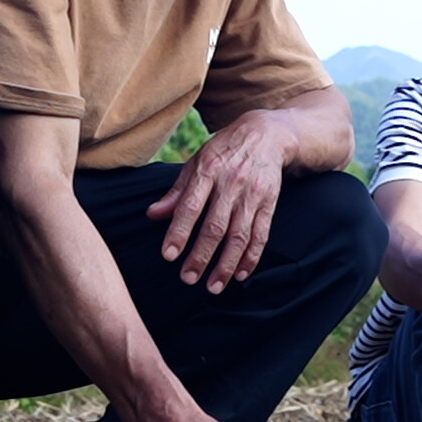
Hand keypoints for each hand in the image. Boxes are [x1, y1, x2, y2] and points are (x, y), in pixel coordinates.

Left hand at [147, 112, 291, 292]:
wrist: (266, 134)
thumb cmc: (223, 151)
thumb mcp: (196, 162)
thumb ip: (176, 192)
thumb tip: (152, 215)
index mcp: (208, 170)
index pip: (191, 205)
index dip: (179, 232)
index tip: (168, 255)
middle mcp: (231, 183)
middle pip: (215, 226)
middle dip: (201, 256)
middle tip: (188, 279)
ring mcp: (252, 194)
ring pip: (239, 235)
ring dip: (226, 264)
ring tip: (213, 287)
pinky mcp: (270, 202)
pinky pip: (261, 234)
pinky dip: (251, 257)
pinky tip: (241, 274)